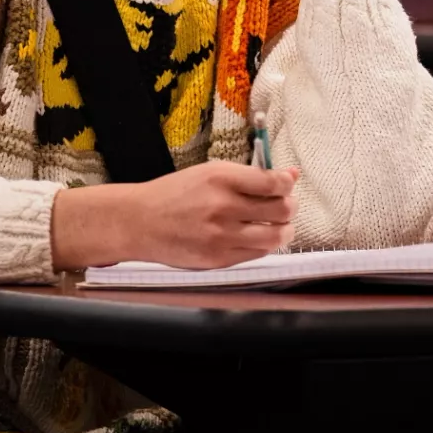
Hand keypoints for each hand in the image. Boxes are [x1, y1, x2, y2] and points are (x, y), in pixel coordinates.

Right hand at [52, 160, 298, 270]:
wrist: (140, 223)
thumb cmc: (176, 193)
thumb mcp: (212, 172)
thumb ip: (252, 175)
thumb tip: (291, 174)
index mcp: (222, 179)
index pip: (274, 183)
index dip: (287, 183)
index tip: (287, 184)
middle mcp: (223, 208)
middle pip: (280, 210)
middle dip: (289, 206)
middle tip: (284, 204)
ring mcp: (221, 237)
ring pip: (275, 237)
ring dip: (284, 229)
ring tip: (278, 224)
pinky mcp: (218, 260)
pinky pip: (257, 254)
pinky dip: (265, 245)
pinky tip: (258, 236)